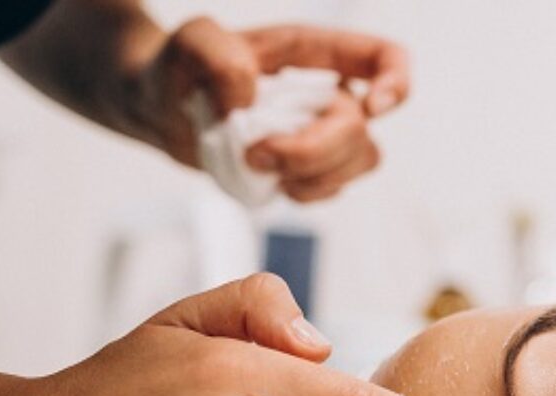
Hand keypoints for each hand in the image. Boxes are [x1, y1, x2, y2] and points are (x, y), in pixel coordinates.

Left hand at [131, 17, 409, 201]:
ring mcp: (324, 133)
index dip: (395, 83)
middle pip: (361, 129)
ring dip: (310, 175)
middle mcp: (329, 92)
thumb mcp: (190, 43)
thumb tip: (252, 101)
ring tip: (258, 165)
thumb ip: (218, 58)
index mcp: (314, 52)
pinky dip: (302, 192)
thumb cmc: (181, 66)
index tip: (370, 108)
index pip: (384, 58)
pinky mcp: (312, 169)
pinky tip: (269, 181)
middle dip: (312, 150)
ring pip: (359, 162)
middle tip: (256, 153)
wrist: (160, 109)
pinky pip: (333, 189)